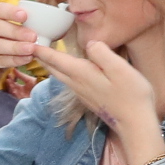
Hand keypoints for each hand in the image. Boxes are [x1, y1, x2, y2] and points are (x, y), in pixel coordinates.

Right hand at [0, 1, 41, 93]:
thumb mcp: (5, 34)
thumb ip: (16, 26)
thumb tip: (40, 23)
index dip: (10, 11)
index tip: (25, 15)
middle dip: (15, 31)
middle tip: (33, 36)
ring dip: (15, 47)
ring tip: (31, 49)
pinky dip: (13, 60)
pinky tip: (25, 59)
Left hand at [32, 39, 163, 164]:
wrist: (135, 123)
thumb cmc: (131, 94)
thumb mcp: (119, 68)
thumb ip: (101, 53)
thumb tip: (90, 43)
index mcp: (82, 74)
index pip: (56, 59)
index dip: (42, 49)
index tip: (29, 40)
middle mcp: (77, 84)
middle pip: (53, 68)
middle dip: (42, 56)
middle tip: (31, 45)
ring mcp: (82, 93)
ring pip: (59, 76)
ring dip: (50, 65)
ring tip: (44, 55)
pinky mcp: (88, 98)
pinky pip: (68, 82)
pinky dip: (61, 72)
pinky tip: (65, 69)